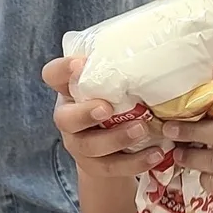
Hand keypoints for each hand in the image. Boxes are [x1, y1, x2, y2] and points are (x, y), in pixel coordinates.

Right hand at [41, 57, 163, 176]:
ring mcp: (79, 145)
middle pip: (65, 119)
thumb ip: (121, 71)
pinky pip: (113, 167)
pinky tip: (156, 153)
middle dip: (85, 113)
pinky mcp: (95, 167)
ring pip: (90, 146)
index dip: (63, 69)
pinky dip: (136, 162)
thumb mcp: (114, 87)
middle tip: (107, 108)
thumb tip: (158, 45)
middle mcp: (68, 119)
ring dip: (117, 138)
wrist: (114, 152)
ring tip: (143, 129)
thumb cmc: (117, 105)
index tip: (82, 63)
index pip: (53, 75)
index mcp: (69, 92)